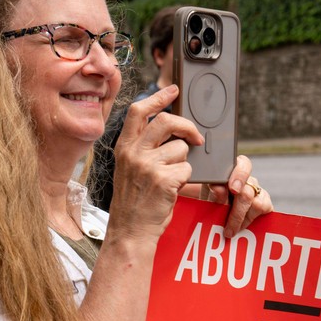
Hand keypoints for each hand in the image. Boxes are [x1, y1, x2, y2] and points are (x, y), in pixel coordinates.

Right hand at [108, 85, 203, 241]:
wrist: (131, 231)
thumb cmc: (135, 202)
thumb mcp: (130, 169)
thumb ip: (144, 147)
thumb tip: (173, 128)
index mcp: (124, 147)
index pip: (139, 111)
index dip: (159, 97)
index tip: (173, 89)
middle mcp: (133, 152)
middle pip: (167, 121)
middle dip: (187, 127)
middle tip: (196, 138)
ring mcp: (147, 165)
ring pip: (182, 149)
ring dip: (184, 163)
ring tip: (171, 180)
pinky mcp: (163, 179)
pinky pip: (187, 169)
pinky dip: (186, 180)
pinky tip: (173, 190)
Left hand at [203, 155, 274, 237]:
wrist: (213, 209)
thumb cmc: (211, 198)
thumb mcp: (209, 195)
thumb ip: (214, 192)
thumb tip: (220, 190)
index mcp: (233, 170)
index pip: (243, 165)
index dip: (240, 176)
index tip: (233, 189)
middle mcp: (247, 179)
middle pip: (247, 193)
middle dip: (237, 214)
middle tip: (228, 229)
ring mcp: (257, 190)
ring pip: (257, 204)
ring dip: (244, 220)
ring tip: (232, 229)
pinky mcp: (265, 202)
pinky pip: (265, 209)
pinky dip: (251, 221)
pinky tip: (242, 226)